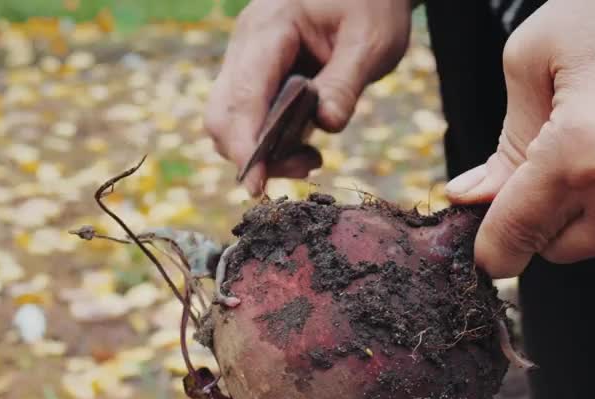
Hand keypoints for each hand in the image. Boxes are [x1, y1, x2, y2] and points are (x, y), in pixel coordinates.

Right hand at [205, 0, 412, 195]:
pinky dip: (267, 141)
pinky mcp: (256, 75)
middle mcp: (247, 44)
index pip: (243, 94)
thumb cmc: (371, 6)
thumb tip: (327, 126)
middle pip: (222, 113)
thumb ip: (346, 85)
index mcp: (270, 28)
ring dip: (260, 152)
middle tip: (303, 169)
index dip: (245, 144)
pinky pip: (246, 116)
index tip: (257, 185)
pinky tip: (303, 149)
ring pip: (228, 119)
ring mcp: (247, 59)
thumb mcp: (371, 44)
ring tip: (309, 160)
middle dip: (250, 154)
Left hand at [444, 0, 594, 277]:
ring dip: (589, 216)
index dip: (491, 247)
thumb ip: (504, 143)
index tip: (485, 249)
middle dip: (543, 219)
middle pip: (558, 251)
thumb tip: (470, 199)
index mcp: (580, 155)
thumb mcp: (537, 58)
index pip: (515, 236)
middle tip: (551, 159)